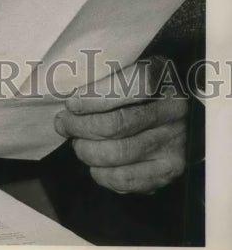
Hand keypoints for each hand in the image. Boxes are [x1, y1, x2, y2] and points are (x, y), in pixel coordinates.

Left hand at [53, 57, 188, 194]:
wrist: (185, 117)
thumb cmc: (146, 91)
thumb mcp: (134, 70)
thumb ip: (108, 78)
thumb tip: (70, 101)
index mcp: (163, 78)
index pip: (127, 87)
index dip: (94, 98)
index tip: (71, 104)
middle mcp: (172, 111)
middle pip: (117, 124)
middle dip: (81, 127)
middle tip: (64, 124)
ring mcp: (173, 143)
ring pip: (119, 153)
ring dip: (88, 151)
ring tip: (77, 143)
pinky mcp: (170, 169)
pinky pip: (129, 178)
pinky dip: (103, 175)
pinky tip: (95, 165)